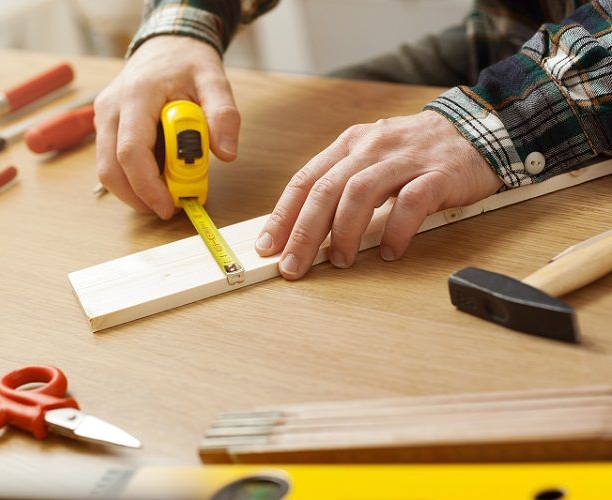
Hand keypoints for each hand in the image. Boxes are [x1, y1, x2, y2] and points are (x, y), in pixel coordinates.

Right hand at [94, 36, 239, 218]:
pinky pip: (112, 163)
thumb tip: (227, 153)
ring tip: (167, 195)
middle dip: (139, 197)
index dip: (148, 186)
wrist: (166, 45)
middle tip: (169, 209)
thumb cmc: (187, 61)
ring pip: (107, 171)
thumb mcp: (214, 80)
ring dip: (135, 192)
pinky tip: (158, 179)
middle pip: (111, 169)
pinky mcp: (105, 128)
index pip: (132, 151)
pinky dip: (133, 180)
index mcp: (136, 95)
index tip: (169, 207)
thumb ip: (223, 114)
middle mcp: (111, 108)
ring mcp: (103, 118)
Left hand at [254, 110, 503, 278]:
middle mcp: (372, 147)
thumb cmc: (418, 152)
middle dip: (303, 232)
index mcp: (350, 144)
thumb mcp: (373, 157)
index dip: (283, 215)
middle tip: (293, 266)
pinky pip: (411, 203)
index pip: (306, 180)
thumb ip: (343, 184)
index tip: (267, 246)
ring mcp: (405, 159)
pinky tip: (389, 252)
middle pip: (326, 189)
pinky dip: (396, 230)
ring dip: (344, 232)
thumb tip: (307, 227)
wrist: (479, 129)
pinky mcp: (439, 174)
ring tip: (339, 261)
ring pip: (361, 193)